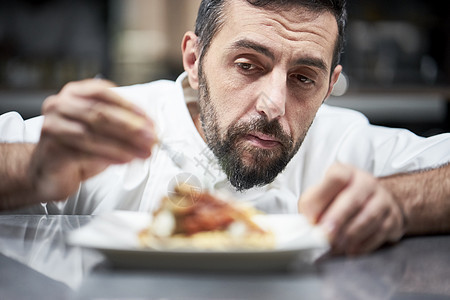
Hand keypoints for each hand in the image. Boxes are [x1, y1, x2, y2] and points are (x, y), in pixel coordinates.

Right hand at [29, 79, 156, 200]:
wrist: (48, 172)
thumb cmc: (77, 149)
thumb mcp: (101, 131)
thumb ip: (120, 125)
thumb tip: (149, 130)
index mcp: (74, 93)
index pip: (105, 93)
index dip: (130, 107)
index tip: (150, 121)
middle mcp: (60, 105)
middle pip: (101, 113)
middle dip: (131, 127)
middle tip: (151, 138)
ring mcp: (53, 126)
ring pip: (95, 133)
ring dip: (125, 144)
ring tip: (144, 152)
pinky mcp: (52, 149)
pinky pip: (86, 151)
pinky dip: (110, 155)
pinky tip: (126, 160)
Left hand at [298, 163, 405, 254]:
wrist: (373, 202)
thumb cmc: (340, 199)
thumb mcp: (321, 195)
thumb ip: (312, 207)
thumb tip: (308, 226)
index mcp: (345, 172)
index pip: (336, 178)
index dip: (323, 198)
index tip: (312, 217)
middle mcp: (366, 182)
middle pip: (353, 199)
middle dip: (337, 220)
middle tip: (325, 236)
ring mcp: (382, 199)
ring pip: (369, 217)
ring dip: (350, 236)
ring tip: (335, 247)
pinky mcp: (393, 217)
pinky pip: (380, 233)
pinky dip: (364, 245)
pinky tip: (351, 250)